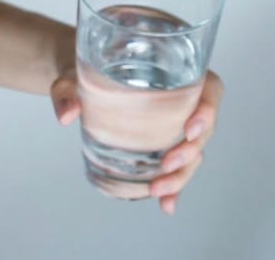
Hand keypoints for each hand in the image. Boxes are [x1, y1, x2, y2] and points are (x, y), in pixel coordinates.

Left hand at [50, 70, 223, 214]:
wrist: (77, 82)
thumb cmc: (82, 69)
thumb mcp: (71, 76)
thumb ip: (66, 91)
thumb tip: (66, 114)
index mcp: (173, 72)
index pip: (208, 88)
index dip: (208, 110)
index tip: (190, 128)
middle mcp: (180, 100)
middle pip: (202, 129)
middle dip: (190, 151)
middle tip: (167, 164)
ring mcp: (172, 125)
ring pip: (192, 152)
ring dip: (181, 175)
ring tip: (159, 191)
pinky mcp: (160, 144)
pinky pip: (175, 166)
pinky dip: (174, 186)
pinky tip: (166, 204)